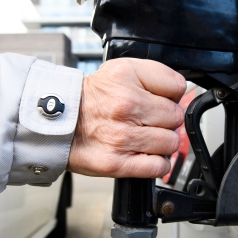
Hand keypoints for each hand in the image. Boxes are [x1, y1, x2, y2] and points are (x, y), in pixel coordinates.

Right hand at [67, 58, 185, 177]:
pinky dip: (157, 164)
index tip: (162, 100)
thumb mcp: (120, 70)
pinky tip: (145, 155)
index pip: (177, 87)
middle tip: (150, 121)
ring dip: (162, 143)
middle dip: (166, 120)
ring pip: (170, 143)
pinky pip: (158, 167)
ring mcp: (121, 136)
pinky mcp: (116, 163)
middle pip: (175, 117)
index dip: (172, 95)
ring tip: (145, 138)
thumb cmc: (90, 99)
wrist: (58, 121)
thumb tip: (178, 93)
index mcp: (127, 78)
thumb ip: (153, 76)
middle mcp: (125, 106)